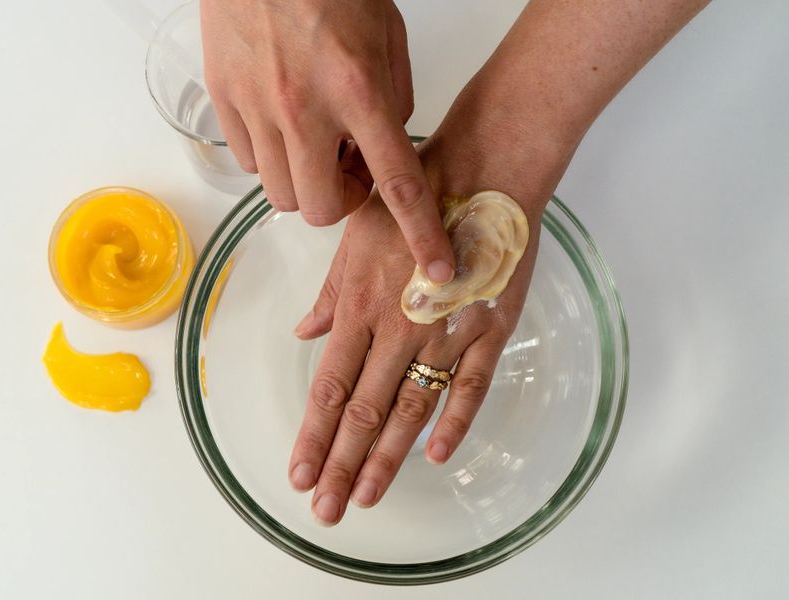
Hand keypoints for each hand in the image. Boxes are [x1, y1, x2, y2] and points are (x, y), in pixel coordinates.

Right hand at [200, 0, 455, 282]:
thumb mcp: (388, 38)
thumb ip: (393, 102)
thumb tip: (381, 152)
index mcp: (358, 90)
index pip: (398, 182)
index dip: (422, 234)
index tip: (437, 271)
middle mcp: (304, 109)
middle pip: (322, 209)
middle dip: (341, 202)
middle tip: (349, 170)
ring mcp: (257, 108)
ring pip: (280, 194)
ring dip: (304, 181)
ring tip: (312, 141)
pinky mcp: (223, 102)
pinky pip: (247, 163)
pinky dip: (269, 157)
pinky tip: (280, 122)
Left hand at [288, 107, 572, 524]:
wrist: (482, 169)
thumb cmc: (412, 196)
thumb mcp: (355, 236)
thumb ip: (332, 293)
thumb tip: (304, 331)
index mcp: (361, 305)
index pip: (330, 386)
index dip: (313, 435)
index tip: (299, 474)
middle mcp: (398, 327)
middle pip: (365, 410)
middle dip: (341, 464)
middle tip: (326, 511)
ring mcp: (446, 330)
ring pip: (412, 408)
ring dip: (387, 457)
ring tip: (366, 497)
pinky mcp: (490, 327)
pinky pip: (471, 384)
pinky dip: (454, 421)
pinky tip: (436, 457)